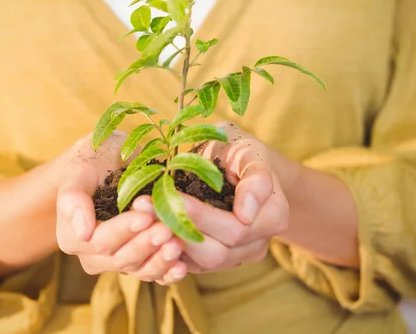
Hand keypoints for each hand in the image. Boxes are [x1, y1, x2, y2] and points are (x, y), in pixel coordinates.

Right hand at [56, 131, 187, 283]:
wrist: (110, 162)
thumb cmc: (93, 161)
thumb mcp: (80, 171)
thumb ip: (74, 198)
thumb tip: (83, 233)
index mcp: (73, 237)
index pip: (99, 241)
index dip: (123, 231)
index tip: (145, 217)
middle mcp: (92, 256)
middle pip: (120, 258)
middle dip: (145, 244)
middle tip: (167, 229)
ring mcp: (116, 262)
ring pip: (138, 268)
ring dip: (159, 260)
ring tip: (178, 244)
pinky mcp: (138, 262)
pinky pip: (151, 273)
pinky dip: (167, 272)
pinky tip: (182, 266)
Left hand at [133, 122, 291, 273]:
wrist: (233, 162)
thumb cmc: (240, 150)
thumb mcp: (250, 151)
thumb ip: (256, 178)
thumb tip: (246, 214)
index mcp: (274, 216)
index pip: (235, 228)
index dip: (200, 217)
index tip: (169, 196)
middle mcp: (258, 243)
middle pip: (218, 251)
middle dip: (179, 228)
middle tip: (144, 206)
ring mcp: (237, 256)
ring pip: (203, 262)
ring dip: (170, 241)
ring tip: (142, 216)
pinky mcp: (214, 260)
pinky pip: (191, 266)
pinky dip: (169, 251)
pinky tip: (147, 230)